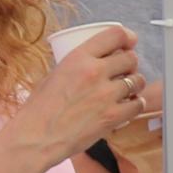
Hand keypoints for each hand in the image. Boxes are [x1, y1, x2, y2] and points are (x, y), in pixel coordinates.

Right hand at [13, 23, 155, 165]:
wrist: (35, 137)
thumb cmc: (39, 109)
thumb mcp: (54, 74)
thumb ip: (77, 65)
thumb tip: (93, 62)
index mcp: (78, 58)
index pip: (116, 35)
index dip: (128, 37)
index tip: (129, 43)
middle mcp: (94, 72)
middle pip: (131, 58)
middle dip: (130, 65)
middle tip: (124, 72)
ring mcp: (105, 94)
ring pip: (138, 80)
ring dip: (135, 85)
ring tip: (126, 91)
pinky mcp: (112, 116)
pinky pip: (138, 104)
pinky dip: (135, 104)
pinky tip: (127, 106)